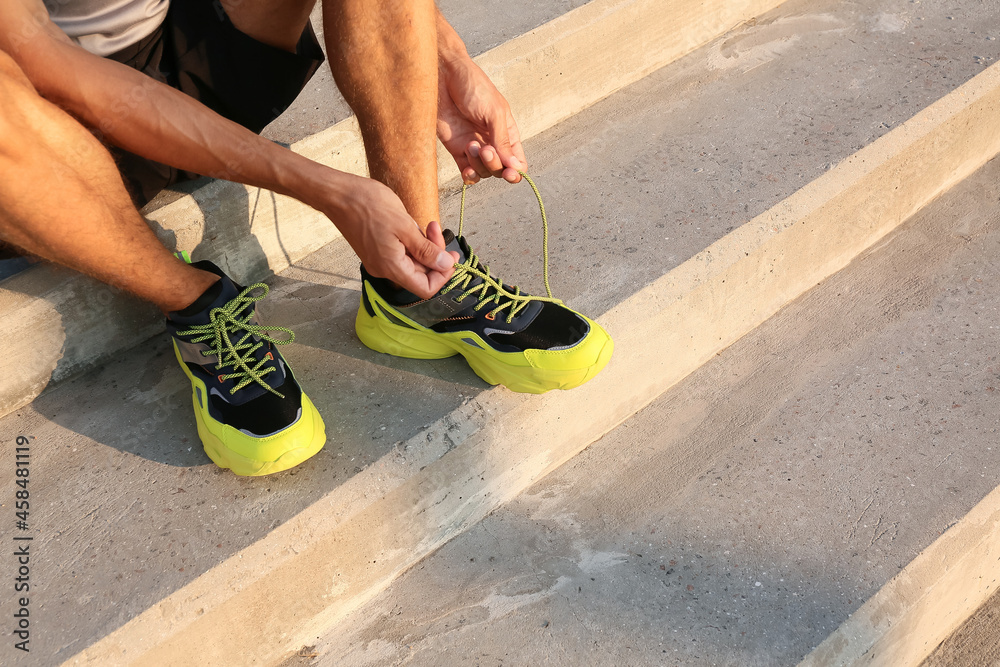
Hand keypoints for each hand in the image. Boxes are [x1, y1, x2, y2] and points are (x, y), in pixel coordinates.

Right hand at [322, 176, 458, 297]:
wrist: (338, 195)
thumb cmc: (369, 205)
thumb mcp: (405, 226)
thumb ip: (426, 250)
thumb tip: (445, 266)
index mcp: (391, 267)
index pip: (425, 289)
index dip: (442, 276)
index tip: (452, 256)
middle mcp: (384, 270)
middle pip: (420, 273)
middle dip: (434, 253)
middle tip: (436, 228)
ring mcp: (379, 261)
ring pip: (411, 262)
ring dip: (423, 245)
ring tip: (425, 224)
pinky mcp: (376, 251)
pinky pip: (400, 253)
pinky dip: (411, 242)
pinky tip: (411, 225)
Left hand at [437, 54, 526, 183]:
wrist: (443, 76)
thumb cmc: (473, 86)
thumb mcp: (494, 112)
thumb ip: (503, 140)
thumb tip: (514, 166)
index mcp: (507, 132)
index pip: (517, 161)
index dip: (515, 172)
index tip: (508, 172)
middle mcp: (492, 142)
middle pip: (499, 170)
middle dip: (494, 164)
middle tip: (485, 148)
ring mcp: (474, 147)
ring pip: (483, 173)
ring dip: (479, 165)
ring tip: (471, 145)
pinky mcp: (456, 149)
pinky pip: (466, 172)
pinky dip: (469, 175)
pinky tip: (467, 168)